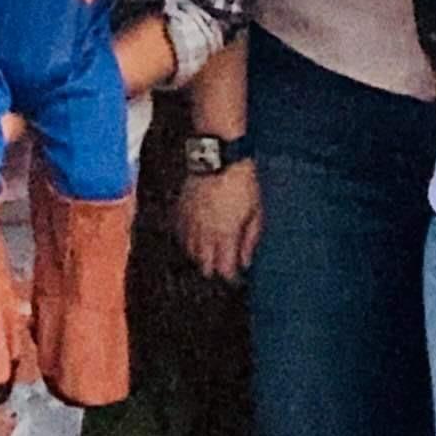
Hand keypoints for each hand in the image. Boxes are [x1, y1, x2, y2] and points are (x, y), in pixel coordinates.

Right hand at [178, 160, 261, 280]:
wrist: (217, 155)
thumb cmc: (241, 181)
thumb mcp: (256, 211)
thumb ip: (250, 238)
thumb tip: (246, 260)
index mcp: (225, 235)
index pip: (224, 268)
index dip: (230, 277)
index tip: (234, 279)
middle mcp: (204, 233)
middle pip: (204, 263)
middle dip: (213, 269)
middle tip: (221, 270)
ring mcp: (189, 221)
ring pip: (189, 250)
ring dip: (199, 256)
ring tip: (207, 258)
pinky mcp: (180, 209)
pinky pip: (179, 233)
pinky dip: (186, 240)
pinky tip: (191, 241)